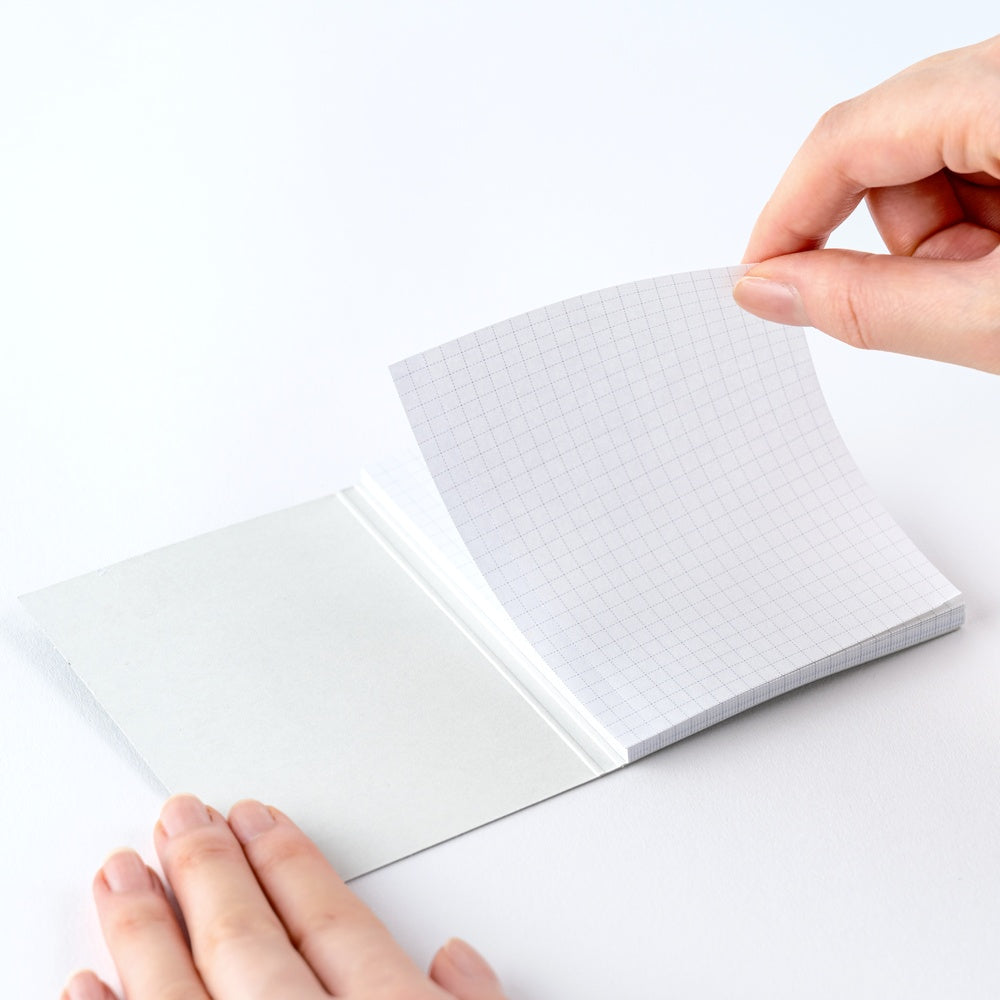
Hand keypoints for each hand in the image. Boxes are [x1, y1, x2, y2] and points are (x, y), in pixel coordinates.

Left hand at [62, 795, 507, 999]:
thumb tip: (459, 959)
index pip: (332, 923)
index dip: (292, 862)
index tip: (259, 816)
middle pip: (249, 942)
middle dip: (209, 870)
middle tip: (179, 815)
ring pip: (181, 993)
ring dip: (146, 928)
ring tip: (121, 871)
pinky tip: (87, 979)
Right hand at [734, 34, 999, 373]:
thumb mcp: (999, 318)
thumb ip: (872, 306)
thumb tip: (769, 289)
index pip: (849, 135)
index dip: (790, 216)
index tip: (762, 278)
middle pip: (890, 145)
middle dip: (902, 238)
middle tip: (954, 299)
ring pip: (933, 151)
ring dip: (949, 232)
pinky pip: (977, 147)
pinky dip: (987, 214)